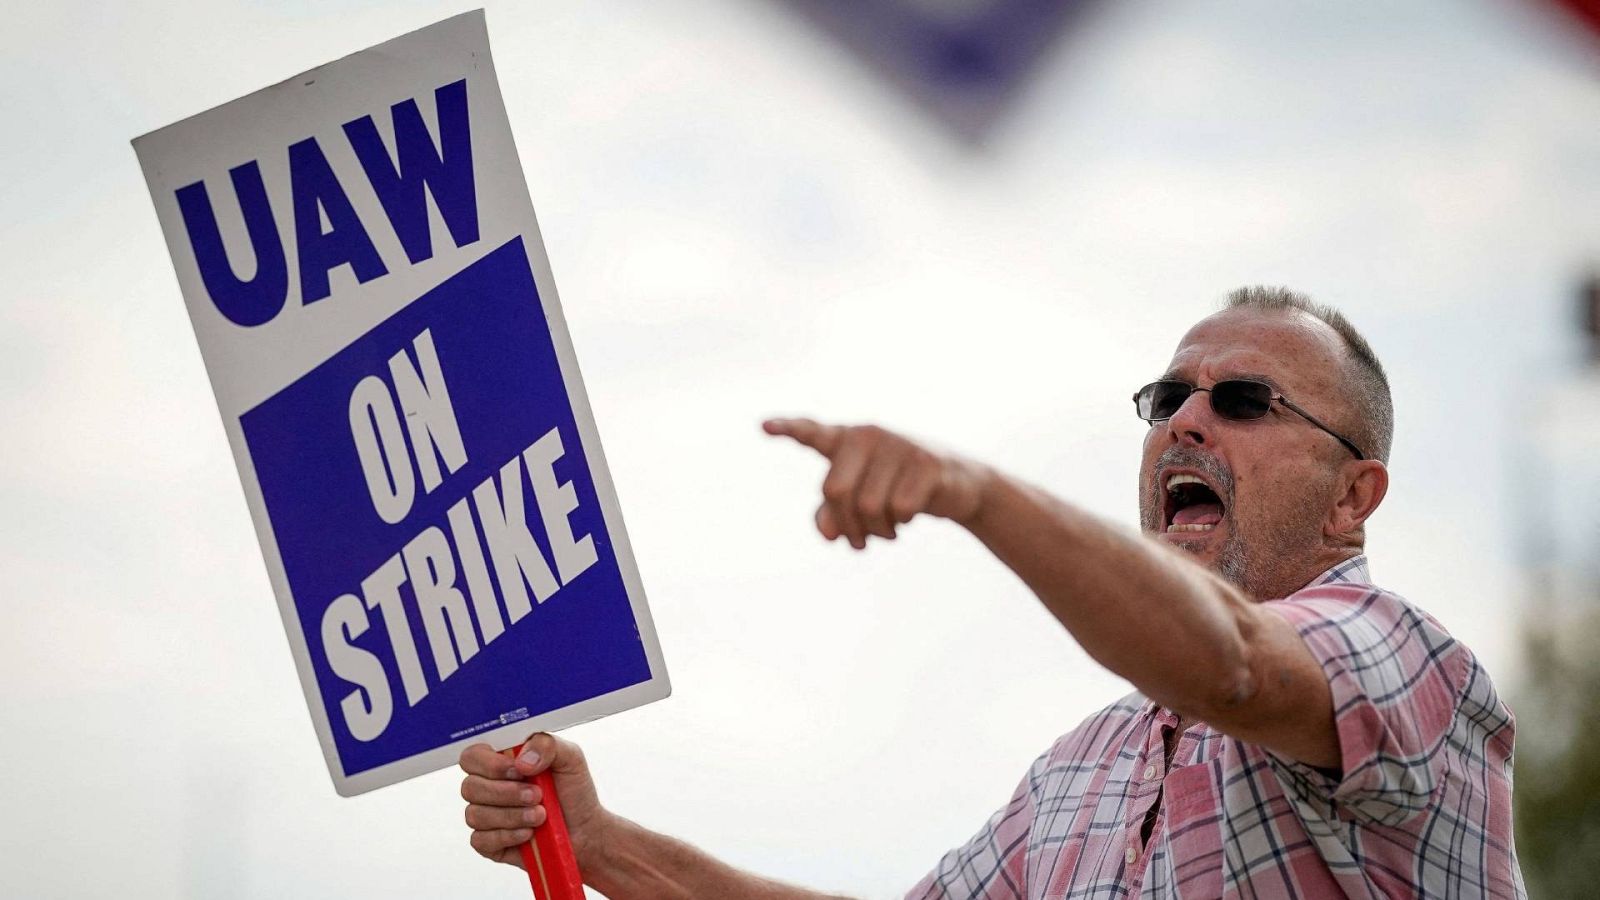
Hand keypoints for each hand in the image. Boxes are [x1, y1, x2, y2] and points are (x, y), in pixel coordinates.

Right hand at [459, 733, 612, 871]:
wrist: (584, 829)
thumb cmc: (573, 790)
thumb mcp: (570, 758)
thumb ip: (546, 745)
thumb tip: (521, 760)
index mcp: (500, 760)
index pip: (472, 756)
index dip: (490, 764)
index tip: (519, 770)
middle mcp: (487, 786)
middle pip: (470, 787)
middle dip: (506, 793)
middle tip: (537, 796)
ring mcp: (485, 815)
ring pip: (475, 814)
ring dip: (511, 816)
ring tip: (540, 815)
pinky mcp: (487, 842)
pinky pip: (480, 840)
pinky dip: (507, 836)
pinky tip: (528, 833)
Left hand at [762, 418, 990, 548]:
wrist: (956, 486)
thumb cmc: (895, 490)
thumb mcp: (858, 504)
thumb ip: (830, 516)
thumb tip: (829, 533)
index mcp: (845, 440)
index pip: (812, 433)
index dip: (788, 429)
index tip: (763, 425)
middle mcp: (868, 435)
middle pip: (836, 491)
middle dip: (848, 527)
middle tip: (858, 543)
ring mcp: (898, 445)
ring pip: (869, 507)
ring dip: (878, 531)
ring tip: (888, 530)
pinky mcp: (926, 462)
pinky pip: (900, 508)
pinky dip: (902, 523)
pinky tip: (910, 517)